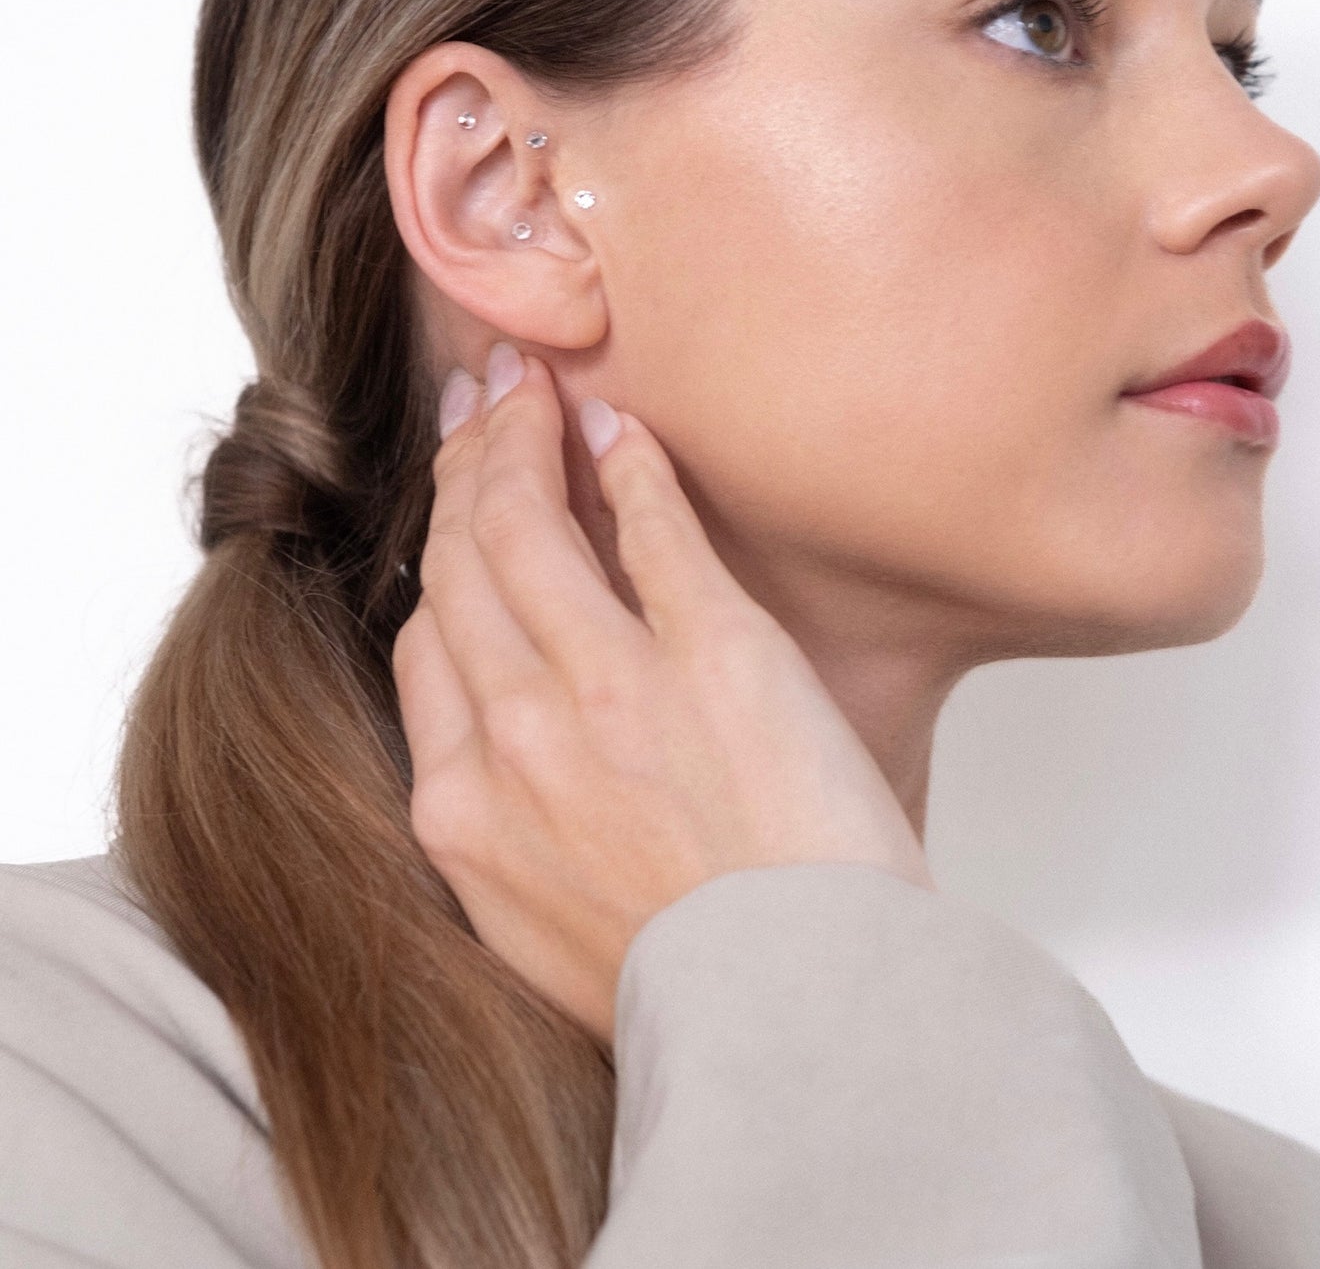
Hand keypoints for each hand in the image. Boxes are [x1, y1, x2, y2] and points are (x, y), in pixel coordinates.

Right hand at [391, 346, 934, 1046]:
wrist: (804, 1019)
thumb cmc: (692, 979)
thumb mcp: (541, 920)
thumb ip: (499, 821)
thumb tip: (497, 731)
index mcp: (463, 812)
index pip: (425, 640)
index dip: (437, 553)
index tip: (456, 507)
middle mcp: (517, 737)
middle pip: (464, 562)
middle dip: (466, 466)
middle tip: (480, 402)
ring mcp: (610, 688)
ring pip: (531, 524)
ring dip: (525, 438)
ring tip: (532, 390)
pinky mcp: (714, 652)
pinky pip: (651, 525)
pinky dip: (630, 464)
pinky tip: (621, 428)